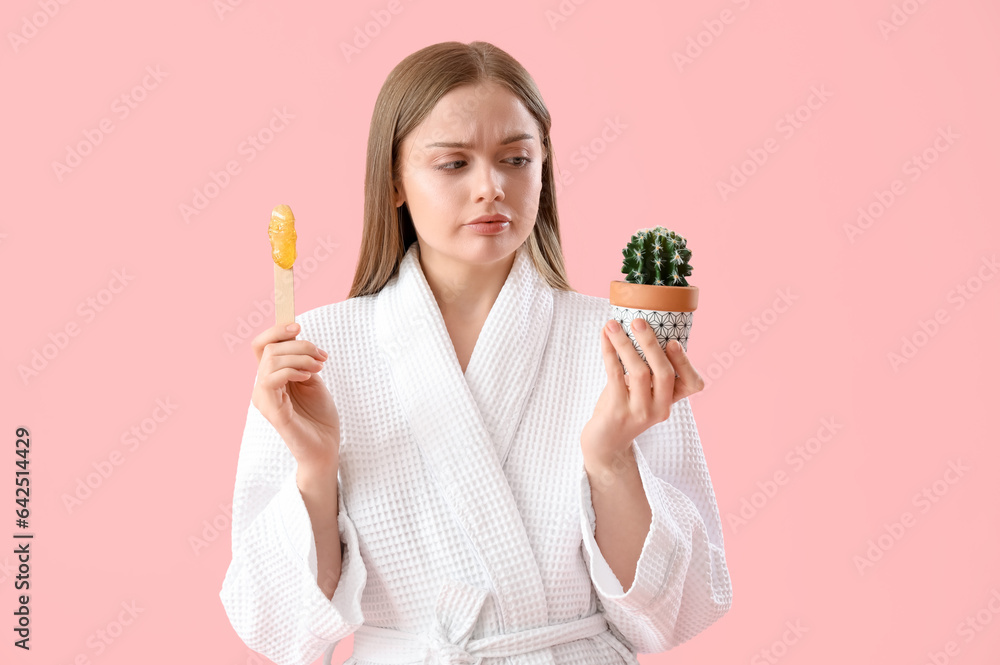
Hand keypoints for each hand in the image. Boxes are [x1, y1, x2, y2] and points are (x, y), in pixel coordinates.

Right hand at [251, 322, 340, 470]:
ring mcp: (264, 398)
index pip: (262, 346)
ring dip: (300, 357)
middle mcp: (262, 387)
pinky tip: (307, 376)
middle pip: (270, 348)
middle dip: (299, 345)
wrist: (326, 446)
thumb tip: (296, 338)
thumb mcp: (312, 379)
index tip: (298, 326)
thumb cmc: (319, 415)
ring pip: (271, 360)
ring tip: (319, 366)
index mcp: (271, 377)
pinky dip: (291, 371)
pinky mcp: (270, 410)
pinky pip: (271, 379)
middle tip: (321, 355)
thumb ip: (301, 361)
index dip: (276, 331)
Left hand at [581, 318, 704, 466]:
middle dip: (651, 344)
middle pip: (664, 373)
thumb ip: (648, 369)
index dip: (686, 363)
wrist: (604, 444)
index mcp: (670, 401)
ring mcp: (639, 412)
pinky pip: (614, 375)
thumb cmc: (624, 408)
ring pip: (638, 372)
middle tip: (638, 322)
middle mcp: (660, 409)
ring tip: (613, 325)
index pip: (693, 384)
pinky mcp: (617, 413)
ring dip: (625, 344)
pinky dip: (609, 353)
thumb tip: (640, 327)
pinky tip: (604, 338)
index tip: (673, 342)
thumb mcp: (642, 392)